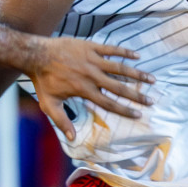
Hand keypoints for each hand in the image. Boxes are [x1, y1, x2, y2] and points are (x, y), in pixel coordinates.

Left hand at [26, 37, 152, 140]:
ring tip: (151, 79)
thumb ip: (62, 121)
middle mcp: (92, 76)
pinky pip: (112, 49)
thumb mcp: (49, 104)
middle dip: (137, 95)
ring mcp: (92, 60)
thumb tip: (72, 139)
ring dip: (137, 74)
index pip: (109, 103)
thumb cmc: (42, 81)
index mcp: (84, 90)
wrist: (36, 55)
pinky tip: (137, 55)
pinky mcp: (91, 47)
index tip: (138, 114)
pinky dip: (125, 52)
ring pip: (120, 68)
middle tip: (151, 100)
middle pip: (119, 87)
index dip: (125, 110)